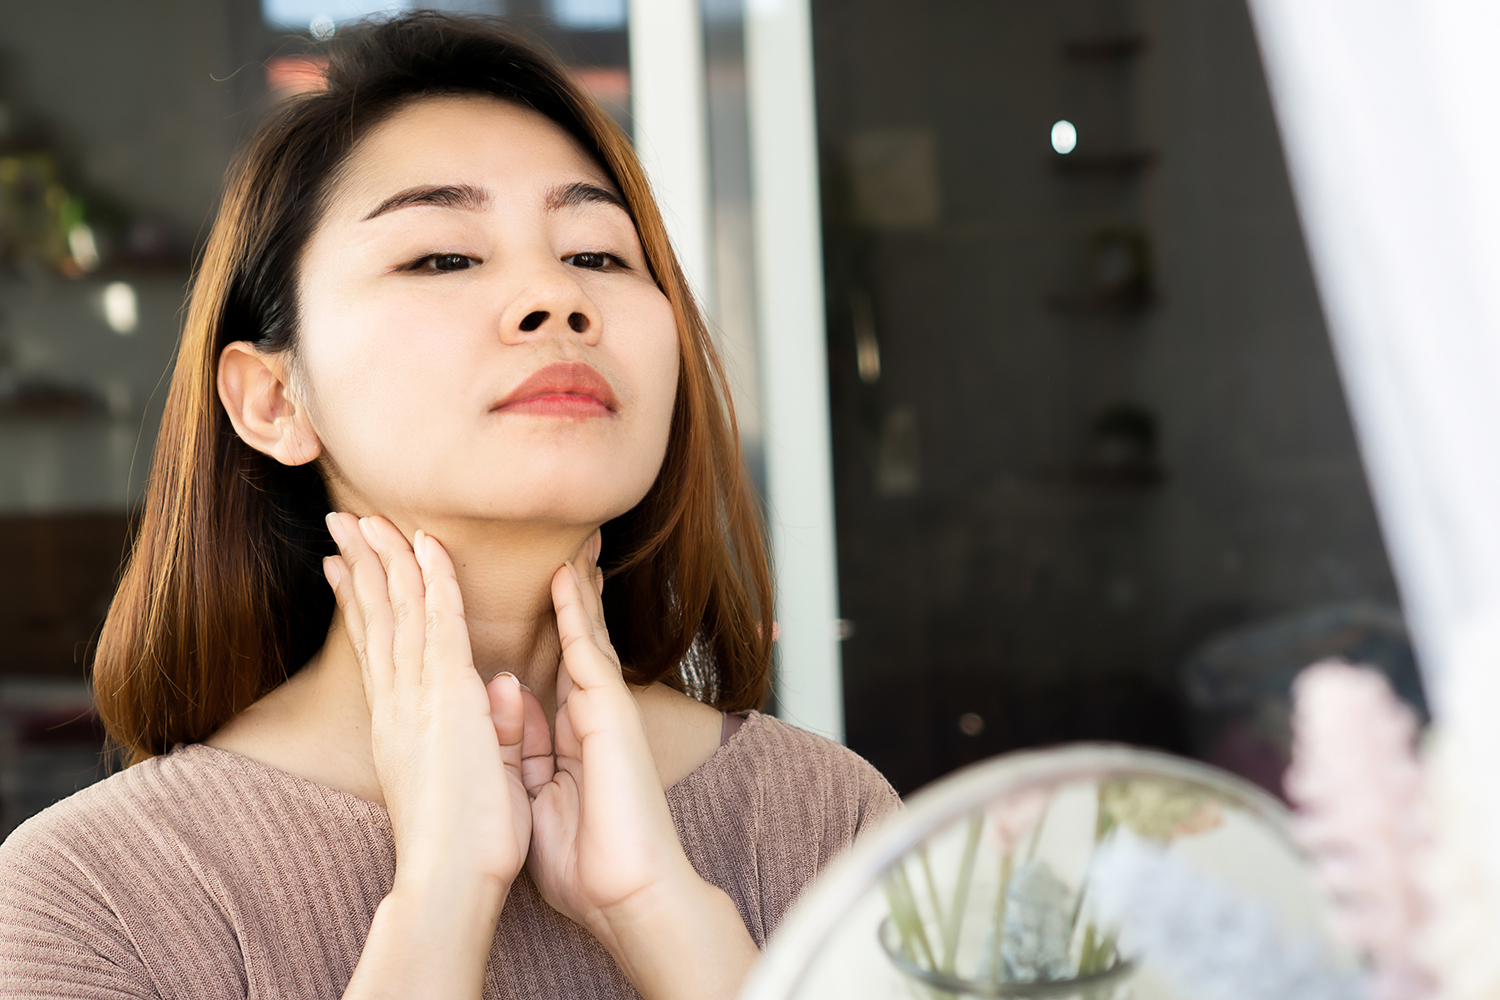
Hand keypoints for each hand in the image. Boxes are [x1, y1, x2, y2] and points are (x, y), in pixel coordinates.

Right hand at [323, 513, 546, 903]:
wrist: (450, 878)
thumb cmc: (466, 843)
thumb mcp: (473, 770)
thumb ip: (484, 725)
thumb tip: (500, 691)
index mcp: (398, 725)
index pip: (376, 648)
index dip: (360, 602)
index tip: (345, 567)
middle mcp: (397, 704)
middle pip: (374, 618)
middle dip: (358, 565)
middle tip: (341, 522)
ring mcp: (416, 697)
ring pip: (397, 610)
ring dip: (384, 557)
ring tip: (365, 516)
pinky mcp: (446, 695)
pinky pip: (437, 622)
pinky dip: (431, 579)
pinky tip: (425, 544)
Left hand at [524, 532, 697, 938]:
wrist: (629, 896)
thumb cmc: (586, 865)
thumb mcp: (537, 798)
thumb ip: (523, 749)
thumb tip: (509, 700)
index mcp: (570, 736)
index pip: (554, 666)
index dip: (545, 628)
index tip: (535, 592)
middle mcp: (589, 715)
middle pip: (575, 639)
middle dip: (568, 593)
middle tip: (562, 545)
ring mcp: (603, 710)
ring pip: (584, 633)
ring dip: (574, 585)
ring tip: (569, 540)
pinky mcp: (611, 714)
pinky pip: (589, 651)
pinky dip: (576, 612)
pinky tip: (567, 577)